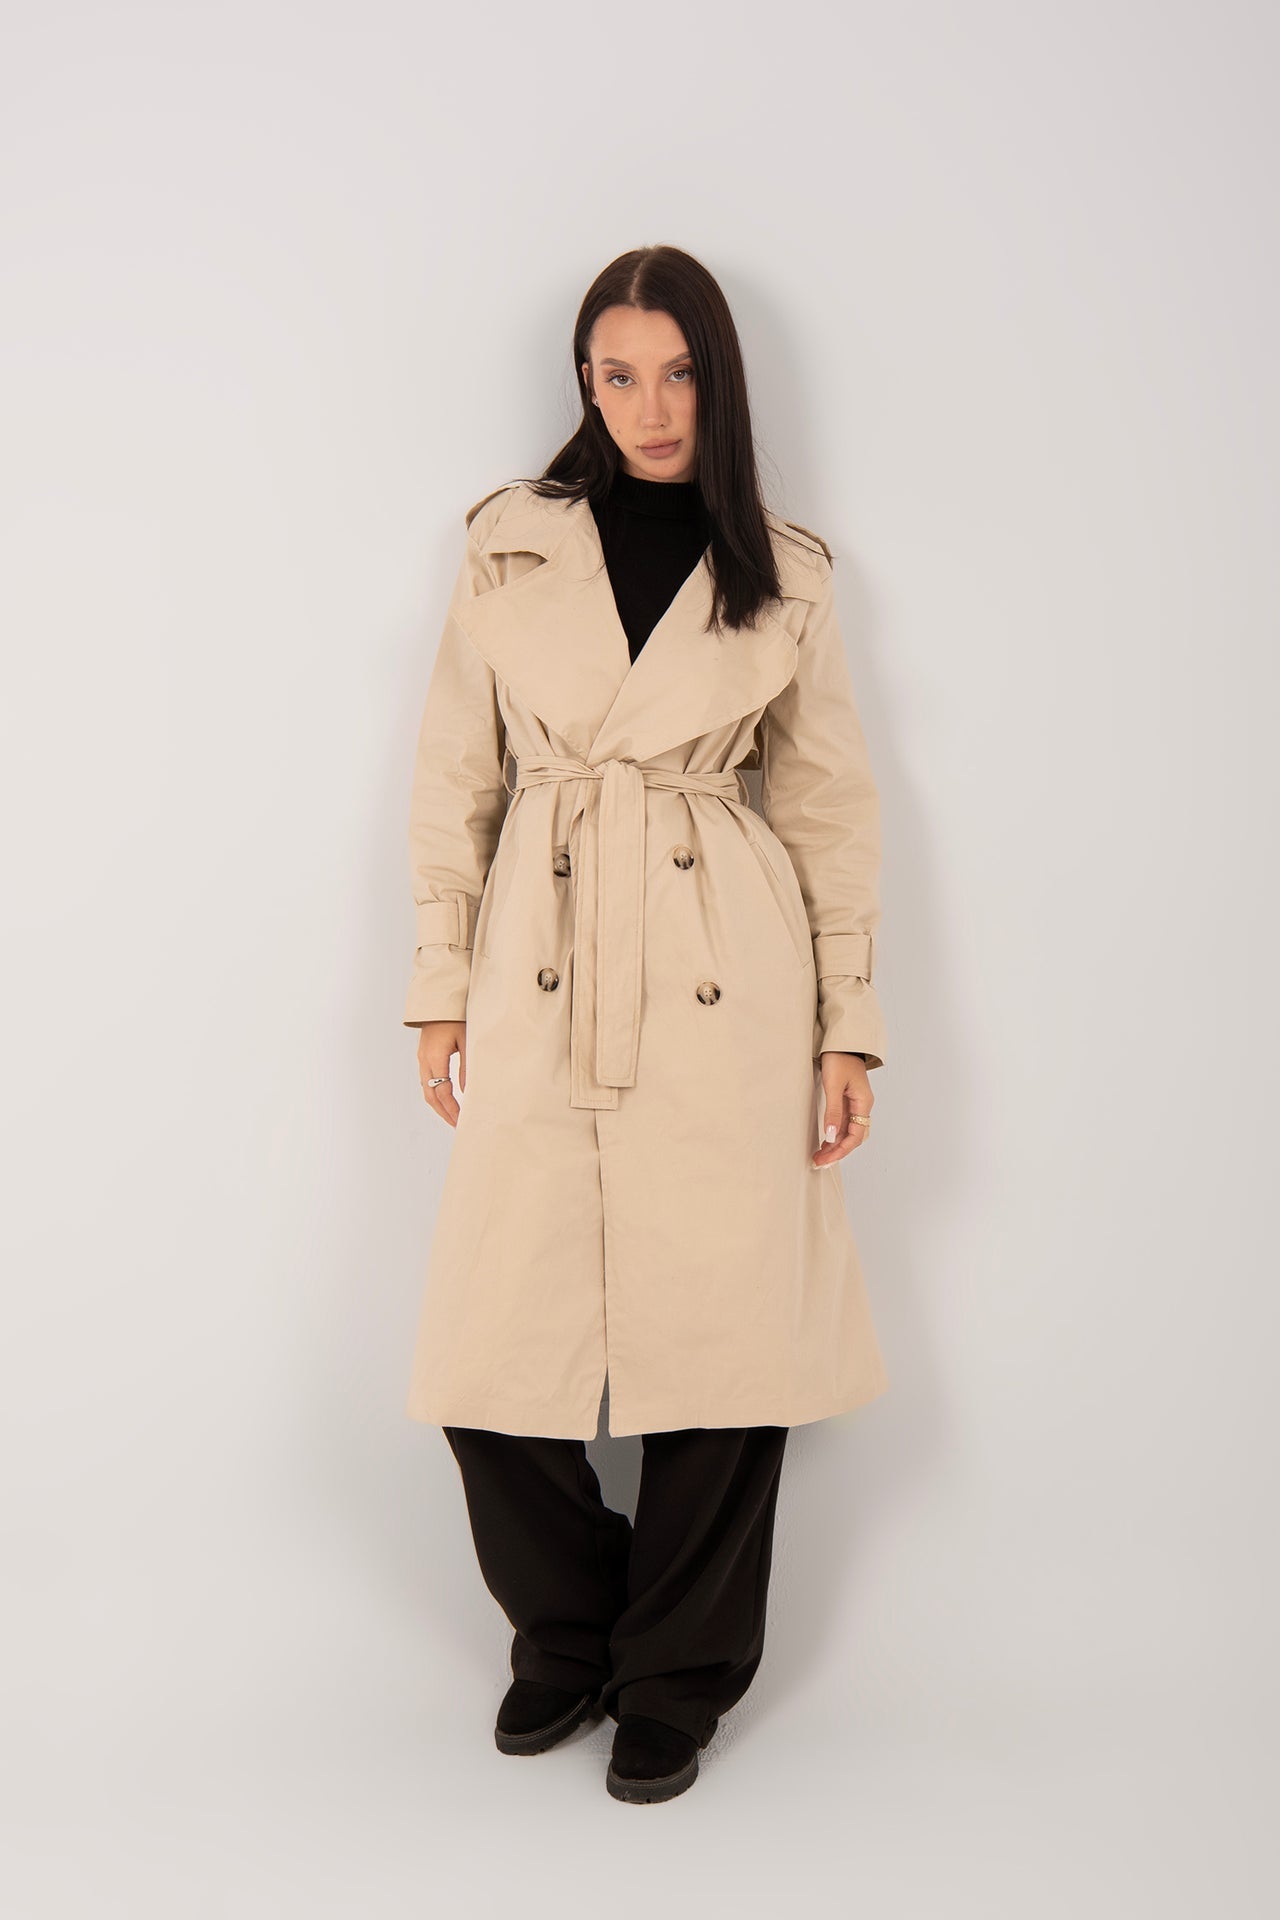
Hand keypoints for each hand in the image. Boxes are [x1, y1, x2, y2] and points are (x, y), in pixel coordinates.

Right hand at [417, 1021, 466, 1126]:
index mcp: (434, 1058)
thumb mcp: (467, 1041)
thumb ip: (467, 1067)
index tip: (462, 1121)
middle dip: (444, 1113)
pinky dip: (436, 1094)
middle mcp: (424, 1061)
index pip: (442, 1092)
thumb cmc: (455, 1017)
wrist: (439, 1000)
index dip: (452, 1109)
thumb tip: (469, 1092)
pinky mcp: (424, 1056)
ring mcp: (422, 1058)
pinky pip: (427, 1081)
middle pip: (431, 1096)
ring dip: (439, 1105)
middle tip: (458, 1126)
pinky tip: (447, 1099)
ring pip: (427, 1090)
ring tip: (453, 1117)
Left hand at [811, 1052, 872, 1167]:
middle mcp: (862, 1105)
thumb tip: (832, 1136)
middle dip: (838, 1152)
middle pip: (854, 1137)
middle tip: (819, 1162)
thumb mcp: (833, 1085)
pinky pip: (844, 1123)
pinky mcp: (847, 1099)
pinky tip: (825, 1141)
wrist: (841, 1041)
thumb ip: (833, 1111)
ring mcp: (855, 1103)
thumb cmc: (839, 1058)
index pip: (856, 1135)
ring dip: (835, 1145)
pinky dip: (834, 1134)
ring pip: (849, 1131)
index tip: (825, 1158)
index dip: (841, 1150)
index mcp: (863, 1103)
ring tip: (819, 1155)